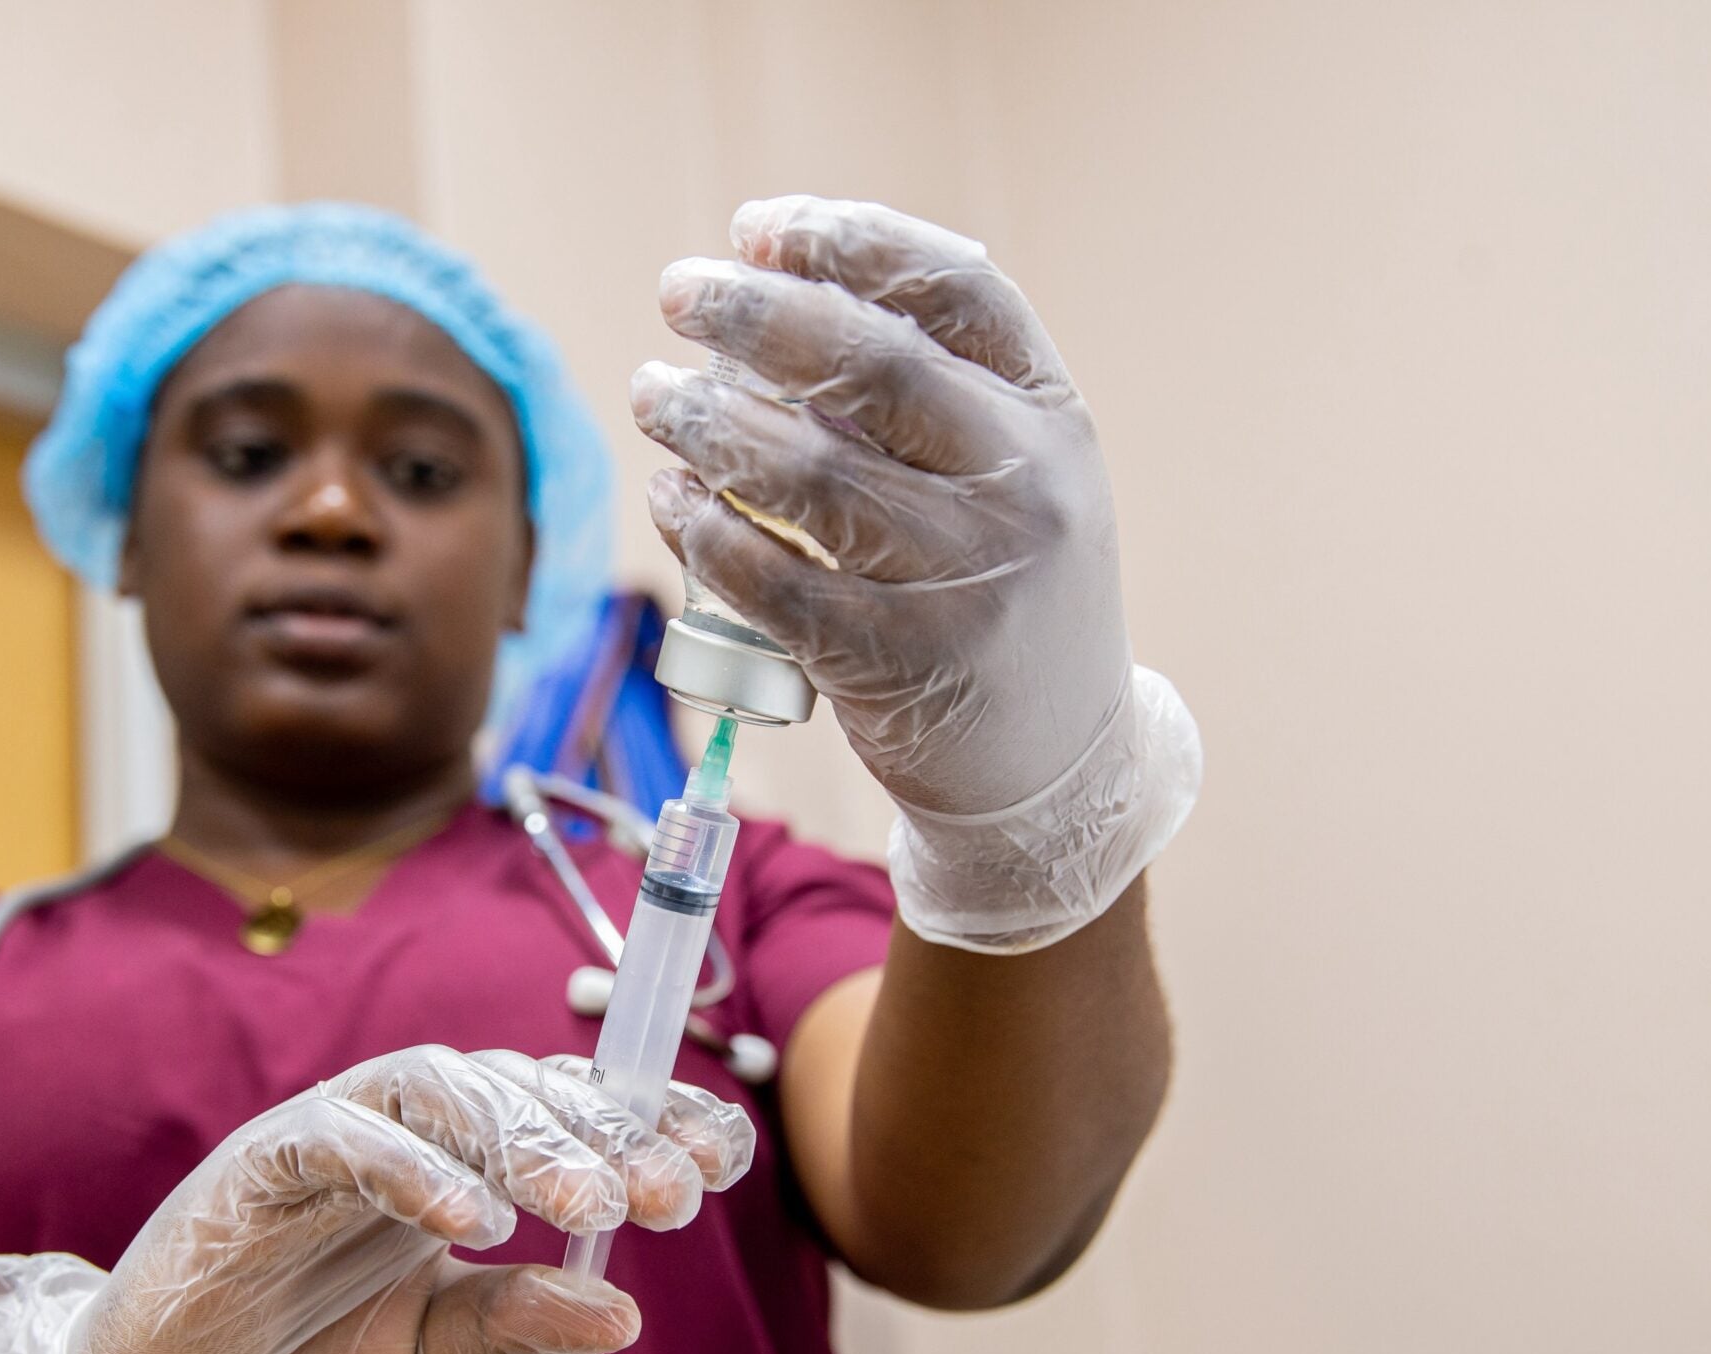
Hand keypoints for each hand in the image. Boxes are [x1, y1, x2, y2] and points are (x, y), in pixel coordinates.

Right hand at [0, 1045, 752, 1353]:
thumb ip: (514, 1327)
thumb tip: (622, 1317)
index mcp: (453, 1163)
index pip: (563, 1112)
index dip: (647, 1121)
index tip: (726, 1159)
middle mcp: (400, 1130)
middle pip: (518, 1088)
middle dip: (607, 1136)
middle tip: (676, 1198)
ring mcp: (327, 1136)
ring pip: (441, 1089)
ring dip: (524, 1141)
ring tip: (591, 1210)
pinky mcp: (255, 1167)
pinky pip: (339, 1140)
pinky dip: (408, 1168)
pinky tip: (470, 1221)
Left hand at [633, 197, 1199, 951]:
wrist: (1056, 767)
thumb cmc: (1006, 593)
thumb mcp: (1017, 479)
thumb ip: (932, 394)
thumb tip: (772, 292)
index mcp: (1053, 416)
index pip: (955, 288)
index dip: (847, 242)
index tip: (755, 228)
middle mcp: (1022, 487)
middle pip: (869, 365)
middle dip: (753, 315)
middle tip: (677, 292)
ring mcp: (963, 579)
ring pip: (806, 472)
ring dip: (708, 420)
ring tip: (654, 394)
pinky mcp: (896, 663)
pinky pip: (773, 580)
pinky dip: (706, 531)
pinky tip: (673, 498)